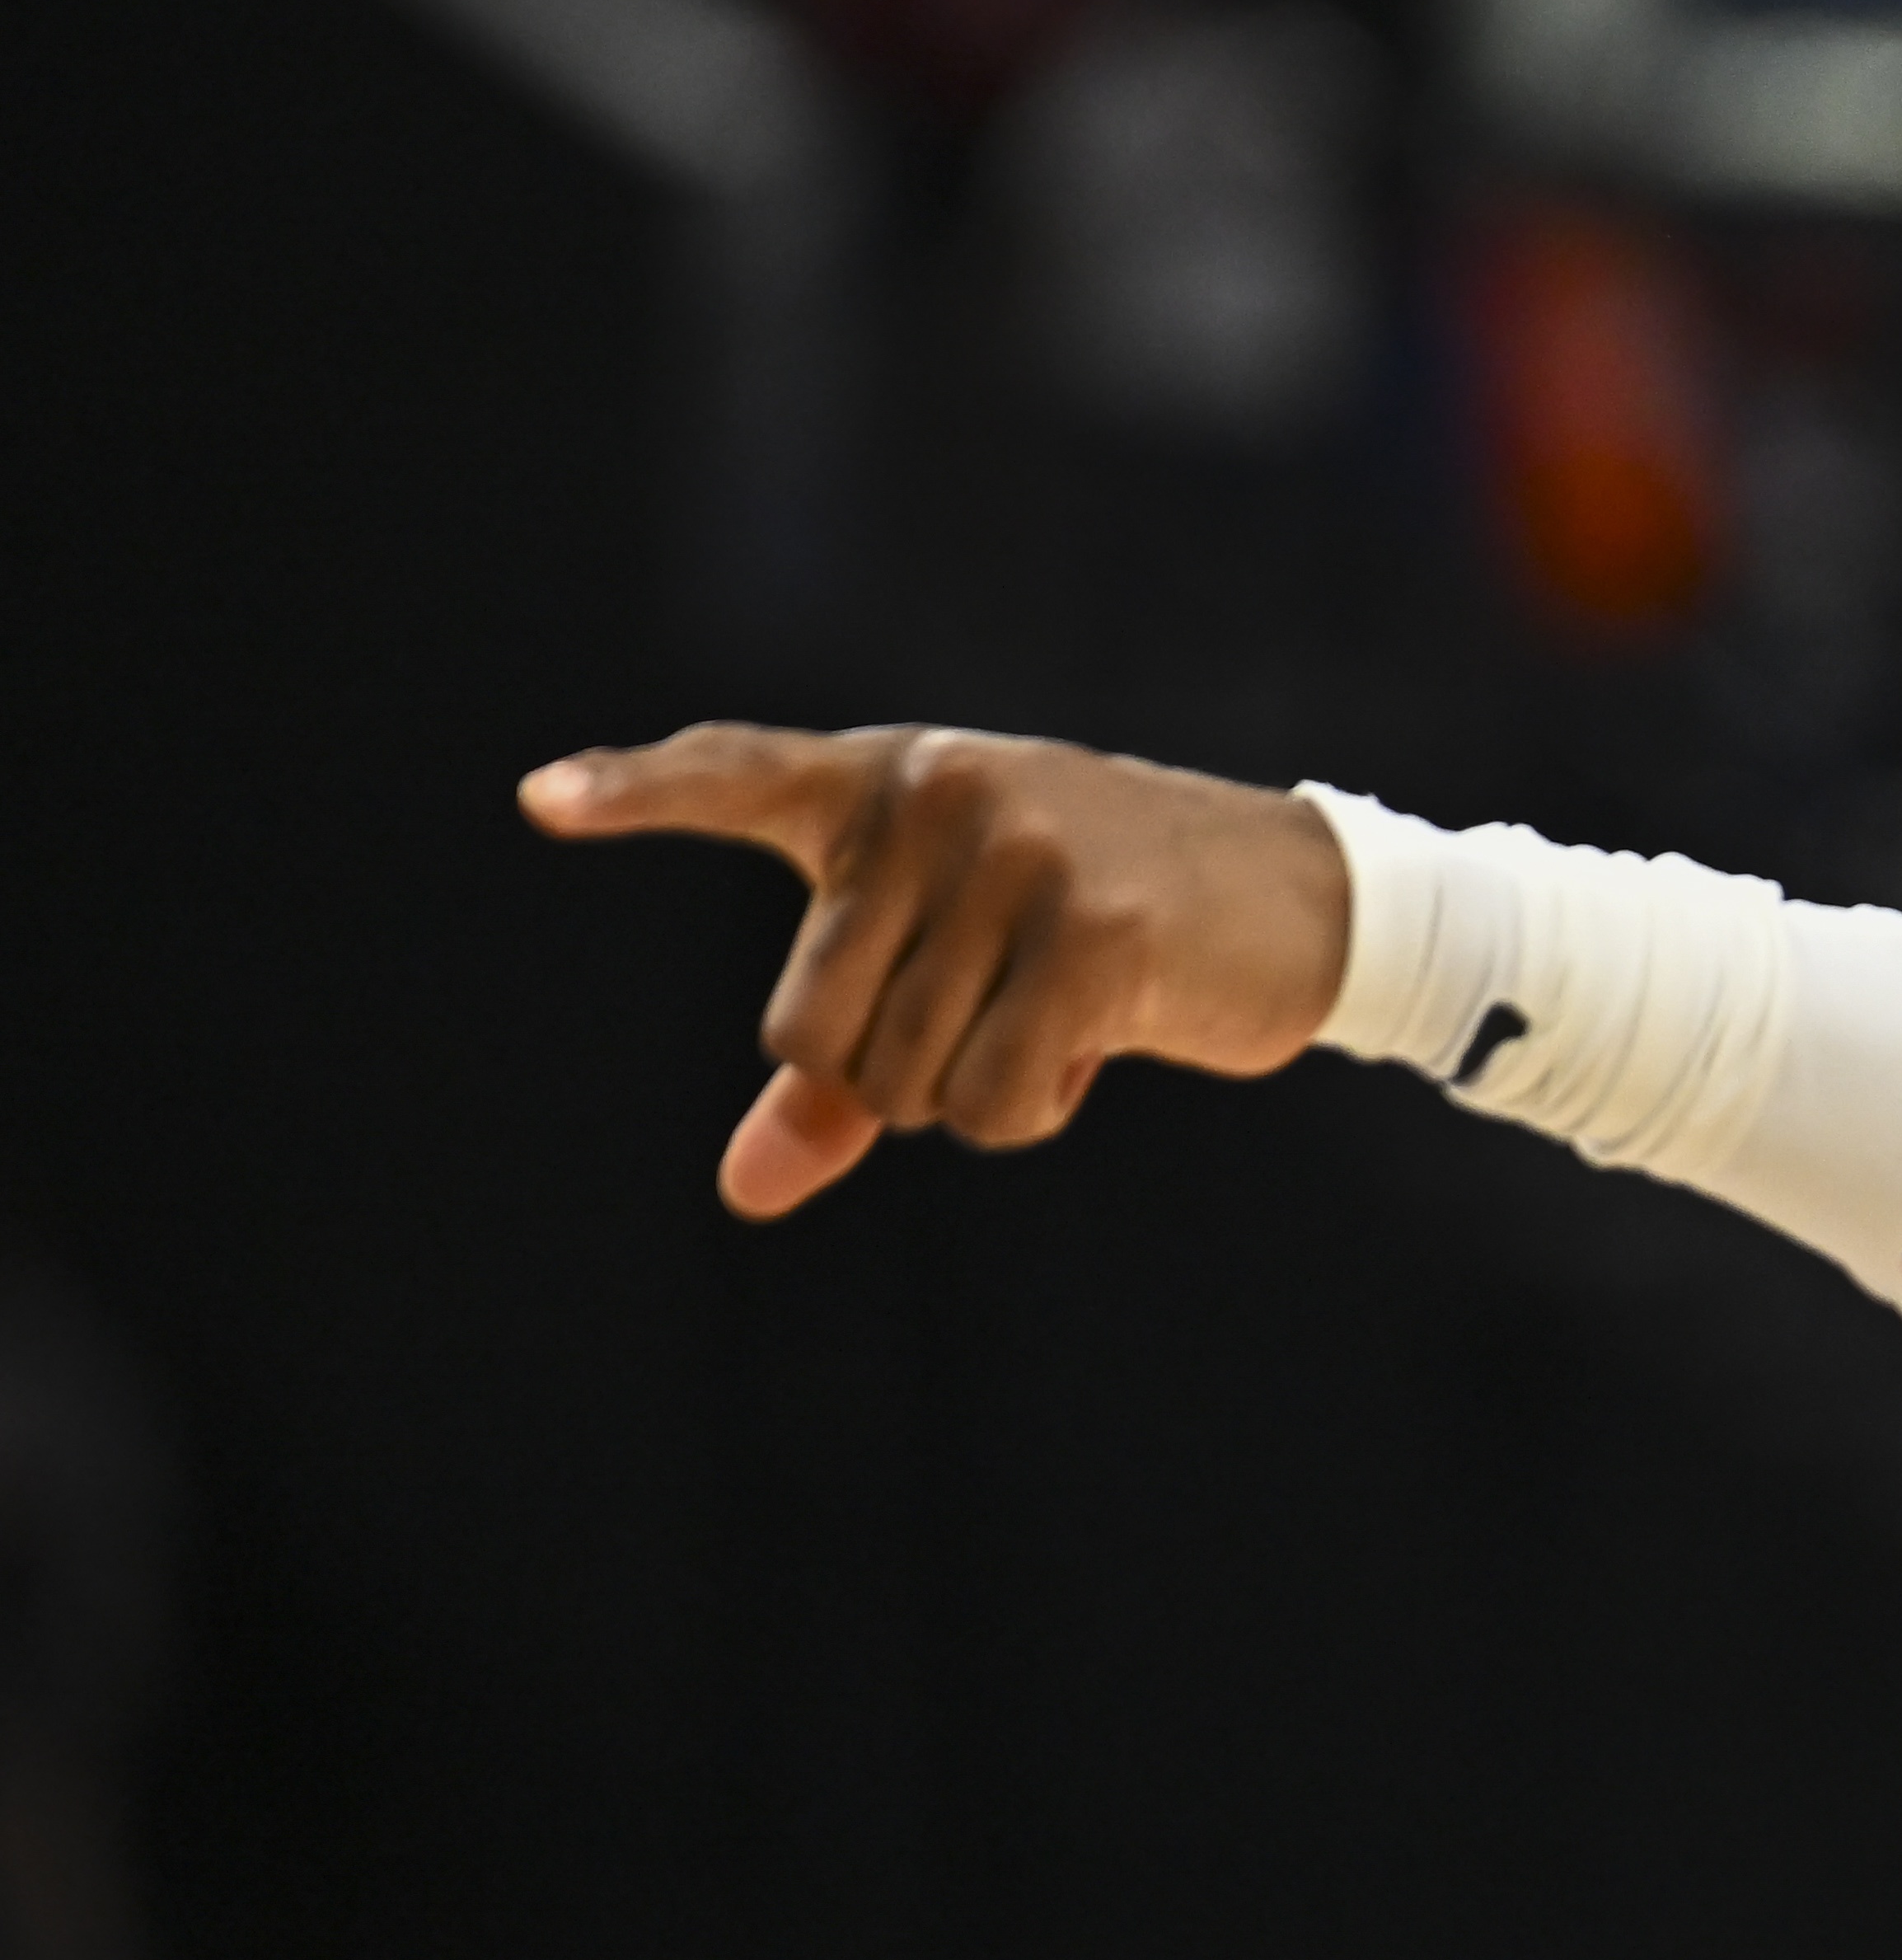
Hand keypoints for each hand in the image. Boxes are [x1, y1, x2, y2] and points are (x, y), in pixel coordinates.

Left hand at [522, 722, 1350, 1218]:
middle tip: (990, 1023)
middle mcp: (940, 799)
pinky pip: (994, 1103)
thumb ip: (838, 1069)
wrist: (1306, 898)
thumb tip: (746, 1188)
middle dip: (893, 1077)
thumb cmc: (1110, 930)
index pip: (737, 771)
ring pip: (904, 1084)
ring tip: (1061, 1020)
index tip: (538, 801)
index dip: (636, 792)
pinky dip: (1035, 1112)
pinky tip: (1100, 1045)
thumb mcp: (965, 966)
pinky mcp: (1094, 940)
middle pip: (815, 1034)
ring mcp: (1018, 861)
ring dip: (977, 1097)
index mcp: (893, 781)